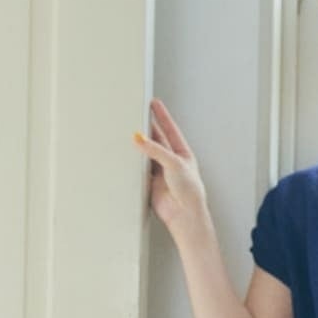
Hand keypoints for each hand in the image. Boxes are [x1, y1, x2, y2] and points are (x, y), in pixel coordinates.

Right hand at [133, 96, 210, 236]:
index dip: (162, 115)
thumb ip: (155, 150)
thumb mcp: (174, 164)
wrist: (184, 215)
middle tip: (136, 113)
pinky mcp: (150, 183)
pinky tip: (127, 156)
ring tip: (128, 132)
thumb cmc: (190, 191)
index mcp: (182, 153)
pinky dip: (133, 163)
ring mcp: (160, 172)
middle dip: (147, 127)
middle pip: (156, 139)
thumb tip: (140, 138)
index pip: (170, 129)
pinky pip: (139, 169)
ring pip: (146, 154)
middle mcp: (171, 161)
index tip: (154, 103)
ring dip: (138, 145)